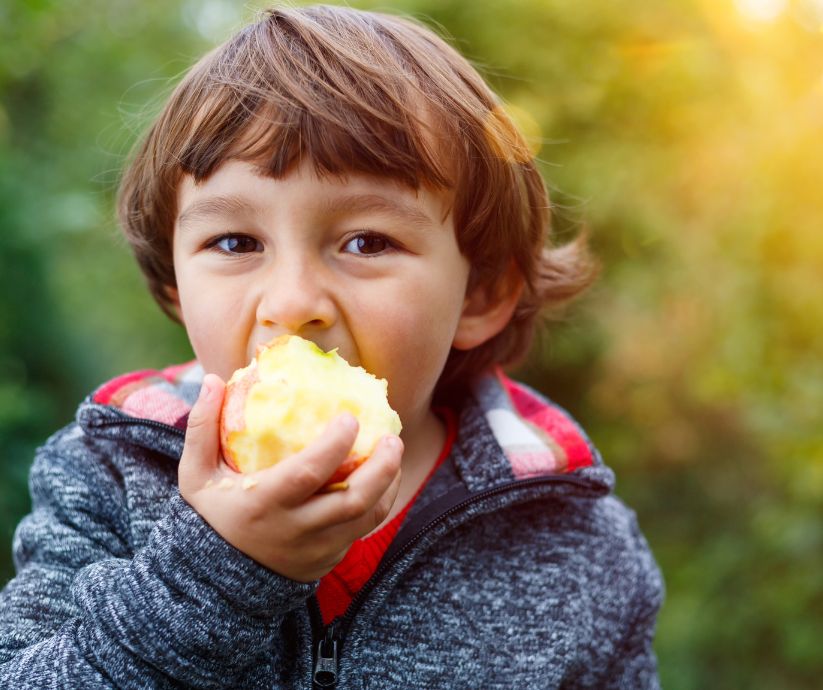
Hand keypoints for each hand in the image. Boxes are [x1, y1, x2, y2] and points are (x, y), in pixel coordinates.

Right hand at [178, 374, 402, 581]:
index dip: (334, 445)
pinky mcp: (329, 559)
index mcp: (263, 505)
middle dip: (380, 467)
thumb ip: (202, 429)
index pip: (307, 474)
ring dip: (388, 483)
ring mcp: (316, 549)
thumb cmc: (212, 515)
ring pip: (366, 516)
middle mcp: (295, 530)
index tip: (351, 418)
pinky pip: (363, 529)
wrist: (218, 579)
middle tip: (392, 438)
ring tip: (394, 451)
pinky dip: (380, 501)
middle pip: (352, 500)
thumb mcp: (196, 476)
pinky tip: (384, 476)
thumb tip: (214, 380)